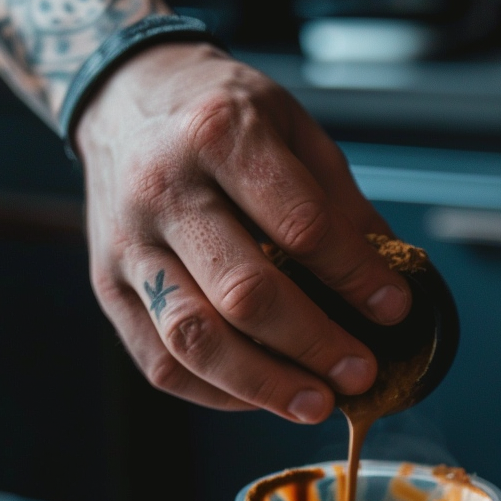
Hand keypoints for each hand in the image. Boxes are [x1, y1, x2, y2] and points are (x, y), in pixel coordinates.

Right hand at [76, 43, 410, 418]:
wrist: (122, 97)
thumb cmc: (218, 114)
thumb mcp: (291, 126)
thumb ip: (339, 202)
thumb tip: (390, 279)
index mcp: (219, 135)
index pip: (301, 225)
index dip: (355, 276)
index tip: (394, 309)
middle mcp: (164, 190)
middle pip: (245, 292)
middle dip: (313, 344)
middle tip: (360, 373)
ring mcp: (127, 244)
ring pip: (194, 338)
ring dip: (263, 384)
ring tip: (315, 403)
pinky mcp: (106, 286)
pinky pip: (159, 361)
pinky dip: (215, 391)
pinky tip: (260, 395)